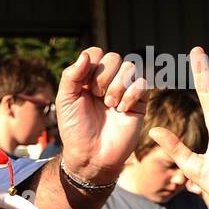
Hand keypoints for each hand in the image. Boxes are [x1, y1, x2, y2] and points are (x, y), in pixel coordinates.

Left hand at [54, 48, 148, 185]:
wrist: (92, 155)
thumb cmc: (75, 129)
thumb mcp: (65, 101)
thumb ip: (71, 76)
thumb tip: (86, 56)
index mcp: (88, 78)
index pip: (95, 53)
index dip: (91, 64)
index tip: (84, 86)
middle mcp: (108, 81)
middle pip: (114, 57)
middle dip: (103, 76)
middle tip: (97, 97)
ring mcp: (125, 90)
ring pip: (130, 66)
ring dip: (117, 86)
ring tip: (109, 105)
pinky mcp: (140, 101)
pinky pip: (144, 82)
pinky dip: (132, 93)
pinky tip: (122, 109)